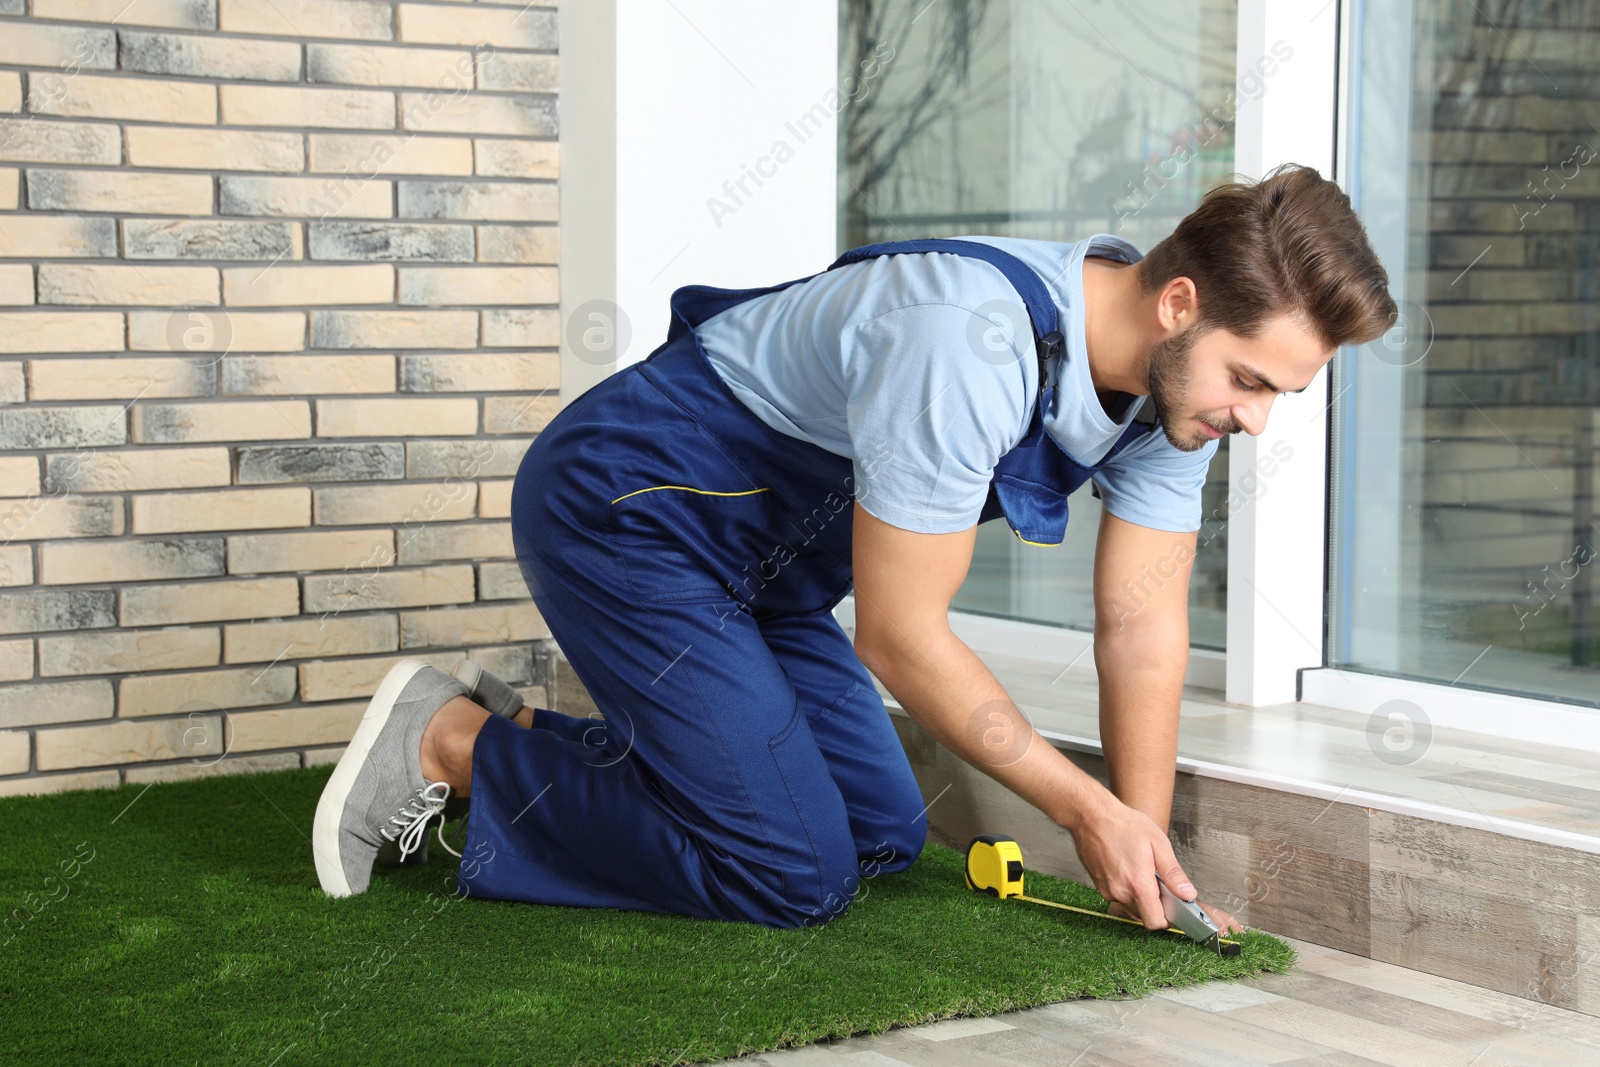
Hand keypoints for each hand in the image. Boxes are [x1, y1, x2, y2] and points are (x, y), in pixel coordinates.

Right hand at [1066, 791, 1194, 931]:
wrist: (1092, 817)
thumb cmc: (1123, 825)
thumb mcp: (1158, 844)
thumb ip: (1173, 874)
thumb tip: (1188, 894)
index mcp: (1139, 884)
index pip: (1155, 922)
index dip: (1167, 918)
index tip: (1171, 905)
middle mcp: (1121, 892)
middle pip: (1143, 916)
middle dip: (1154, 904)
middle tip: (1156, 880)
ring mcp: (1107, 890)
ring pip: (1130, 906)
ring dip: (1139, 896)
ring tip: (1140, 870)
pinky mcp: (1099, 885)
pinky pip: (1118, 896)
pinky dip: (1126, 888)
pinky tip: (1127, 868)